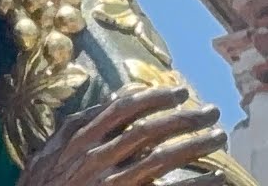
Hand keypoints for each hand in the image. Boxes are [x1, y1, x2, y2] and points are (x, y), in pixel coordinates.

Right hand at [16, 85, 227, 185]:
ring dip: (195, 145)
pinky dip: (195, 185)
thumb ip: (77, 127)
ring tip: (218, 138)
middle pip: (149, 130)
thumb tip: (109, 101)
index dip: (156, 97)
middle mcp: (96, 158)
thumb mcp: (49, 153)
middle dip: (185, 118)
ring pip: (162, 158)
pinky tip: (216, 179)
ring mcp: (110, 184)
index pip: (124, 108)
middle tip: (212, 111)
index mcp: (79, 139)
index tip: (180, 91)